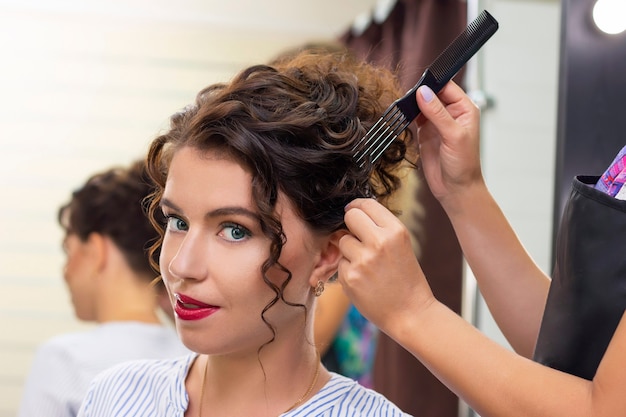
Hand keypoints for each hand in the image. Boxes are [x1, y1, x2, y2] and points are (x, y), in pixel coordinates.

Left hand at [337, 198, 432, 332]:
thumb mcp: (401, 245)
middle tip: (357, 237)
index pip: (366, 204)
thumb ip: (379, 229)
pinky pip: (340, 263)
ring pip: (342, 241)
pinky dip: (348, 270)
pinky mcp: (350, 277)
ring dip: (349, 251)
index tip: (354, 213)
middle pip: (350, 216)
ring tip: (367, 265)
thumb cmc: (406, 278)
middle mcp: (379, 242)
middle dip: (350, 225)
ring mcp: (362, 260)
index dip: (357, 207)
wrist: (411, 313)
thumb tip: (351, 213)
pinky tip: (364, 281)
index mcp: (395, 231)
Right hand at [415, 81, 482, 205]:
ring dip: (412, 103)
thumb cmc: (464, 164)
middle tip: (407, 97)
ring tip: (403, 105)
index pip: (447, 86)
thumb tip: (423, 92)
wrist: (455, 188)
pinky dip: (407, 115)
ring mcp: (437, 122)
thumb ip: (438, 113)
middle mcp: (451, 113)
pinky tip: (402, 115)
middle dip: (420, 92)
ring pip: (422, 104)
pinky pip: (414, 117)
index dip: (433, 83)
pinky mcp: (425, 132)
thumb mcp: (453, 136)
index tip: (419, 85)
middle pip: (432, 93)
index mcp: (464, 109)